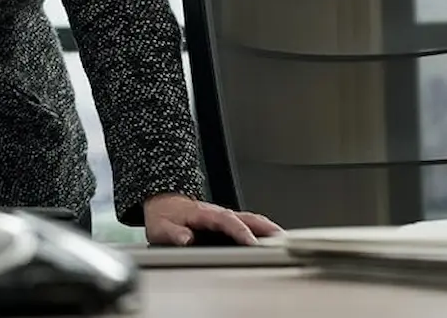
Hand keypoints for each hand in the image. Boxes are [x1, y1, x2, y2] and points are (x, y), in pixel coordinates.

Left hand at [143, 193, 280, 245]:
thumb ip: (172, 233)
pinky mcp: (227, 222)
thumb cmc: (164, 217)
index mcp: (203, 214)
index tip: (252, 242)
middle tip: (281, 239)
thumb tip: (185, 238)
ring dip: (268, 228)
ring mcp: (224, 216)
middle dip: (264, 227)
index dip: (240, 231)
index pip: (226, 221)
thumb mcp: (161, 227)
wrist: (164, 205)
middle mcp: (217, 213)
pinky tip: (274, 238)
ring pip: (251, 219)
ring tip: (285, 240)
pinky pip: (249, 223)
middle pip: (246, 217)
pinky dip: (263, 229)